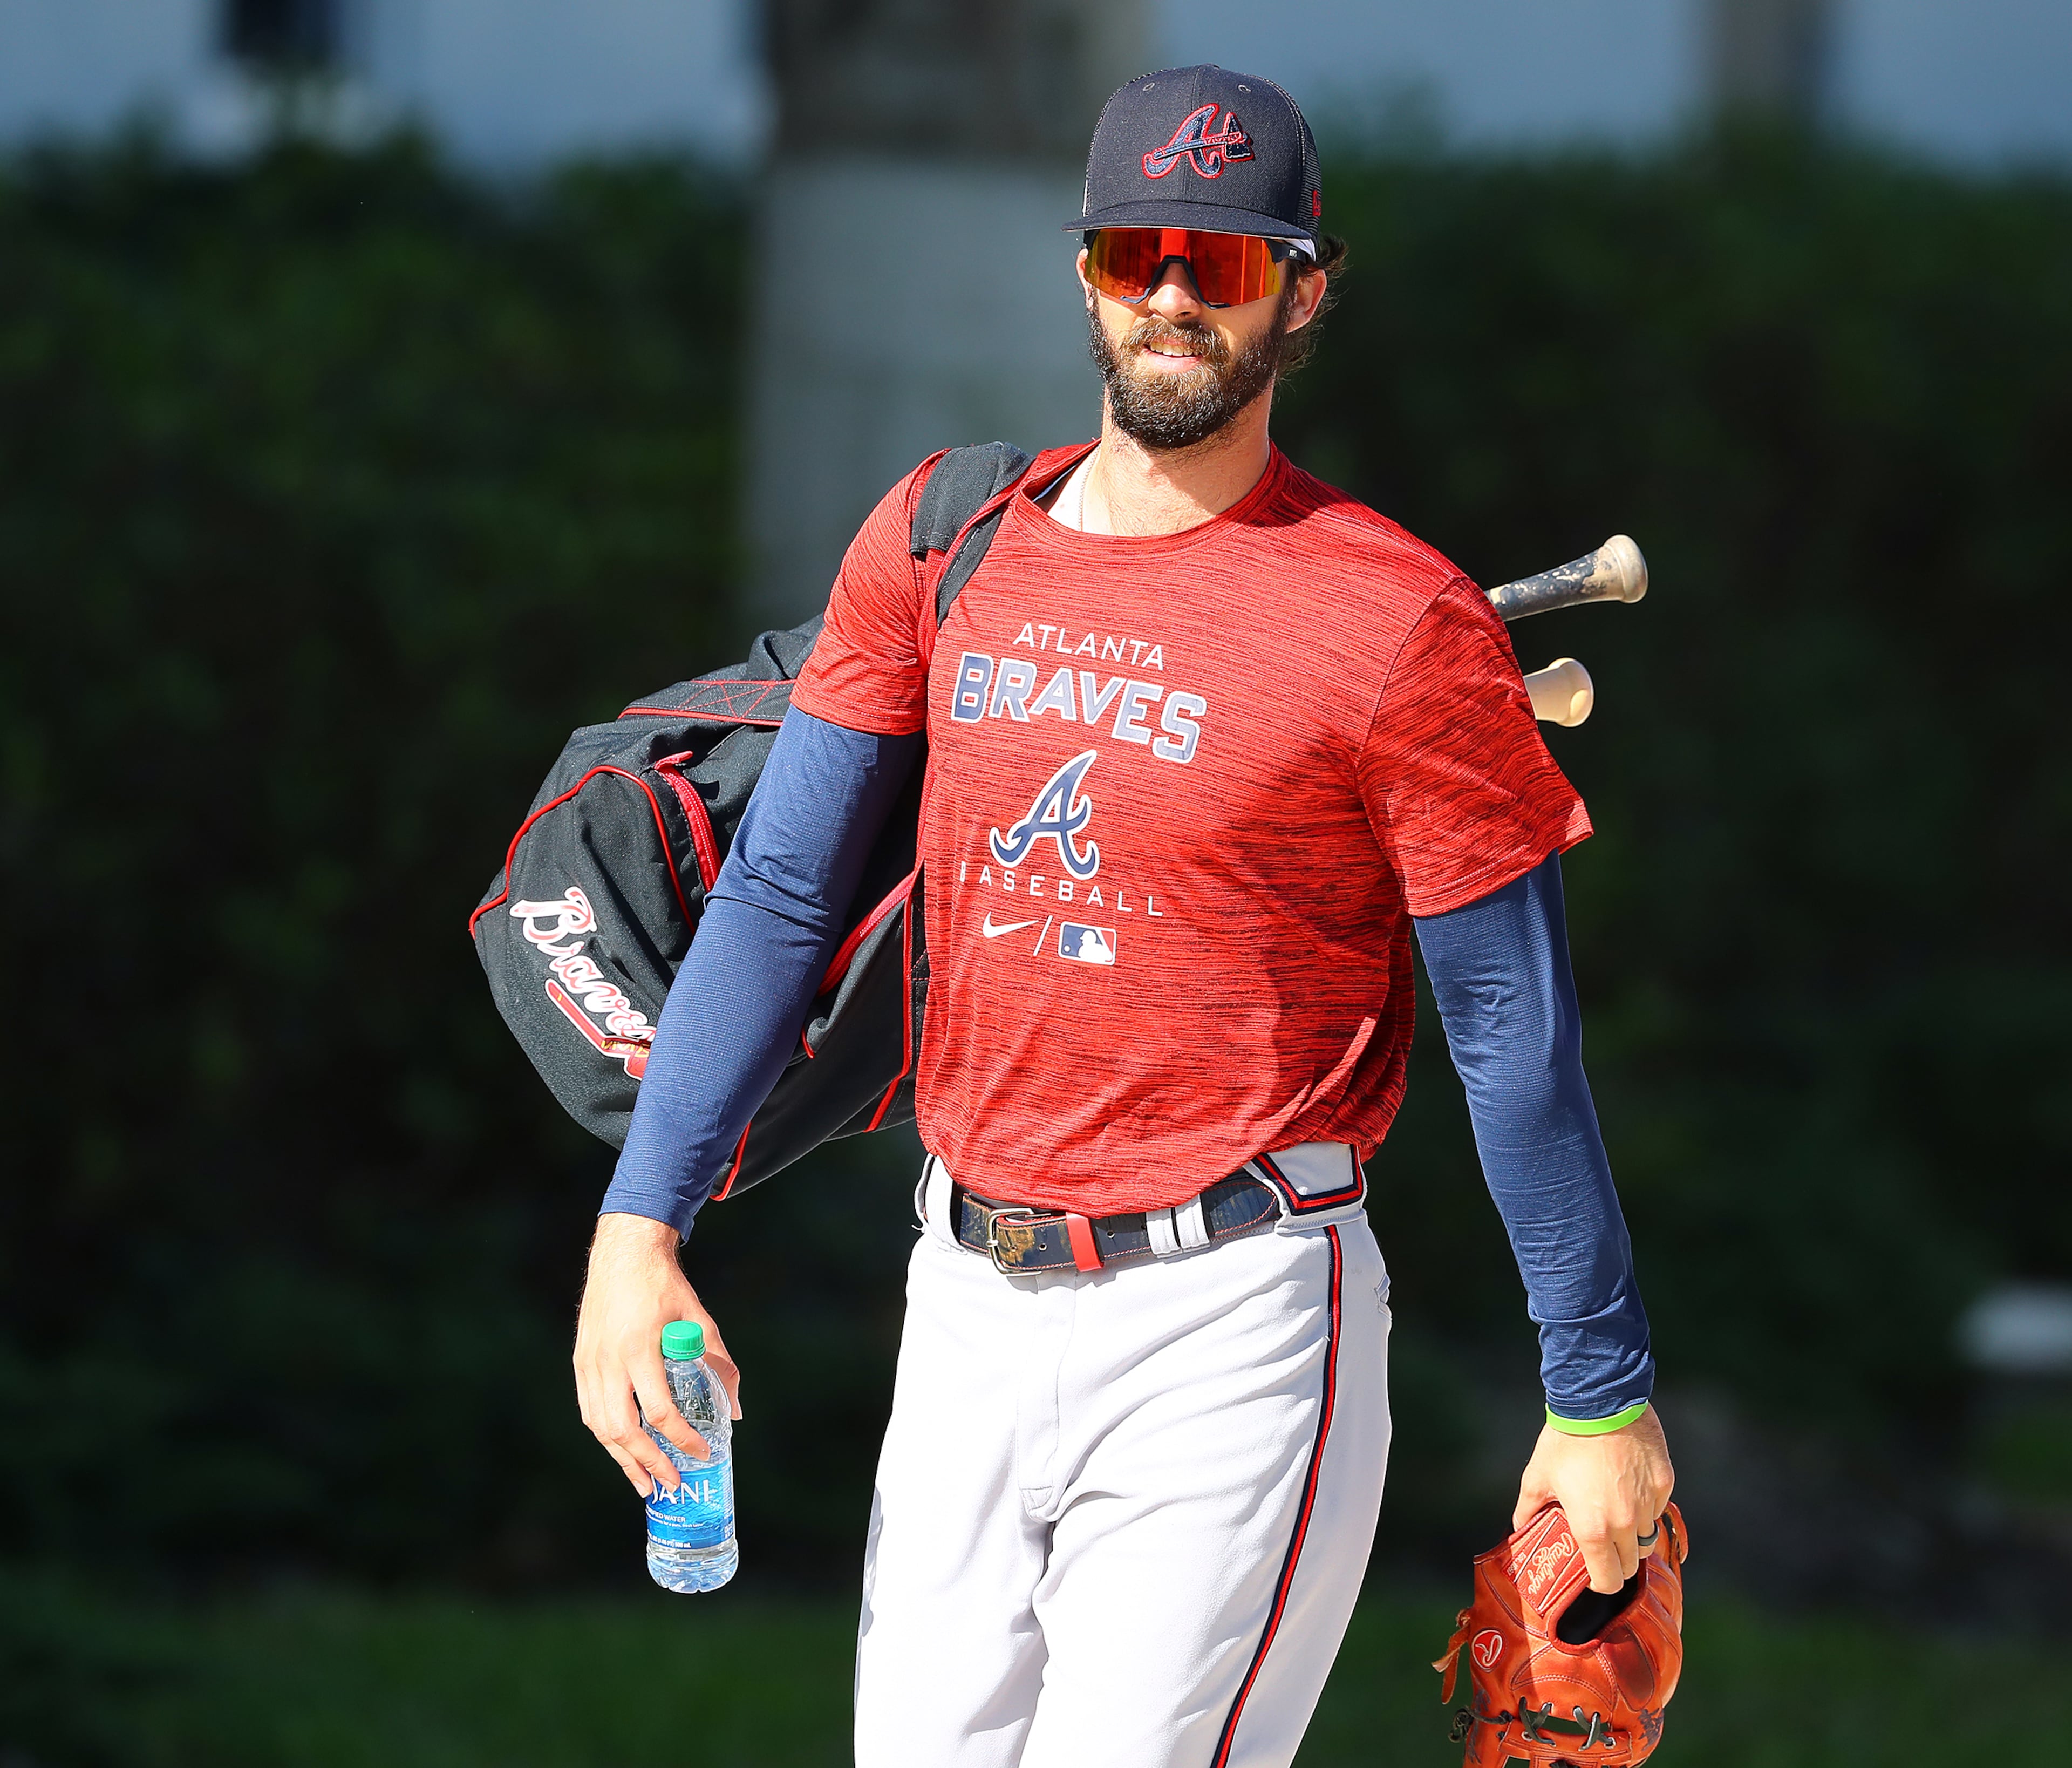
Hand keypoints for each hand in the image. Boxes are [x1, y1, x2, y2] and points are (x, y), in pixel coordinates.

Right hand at [573, 1212, 742, 1497]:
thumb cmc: (665, 1285)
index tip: (701, 1454)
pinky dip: (606, 1436)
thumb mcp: (699, 1319)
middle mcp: (608, 1360)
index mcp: (640, 1348)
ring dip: (622, 1459)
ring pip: (600, 1426)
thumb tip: (734, 1410)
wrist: (623, 1252)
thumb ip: (720, 1363)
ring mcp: (589, 1362)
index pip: (658, 1410)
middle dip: (647, 1463)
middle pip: (622, 1429)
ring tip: (644, 1483)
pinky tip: (623, 1450)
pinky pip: (589, 1410)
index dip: (680, 1439)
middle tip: (669, 1485)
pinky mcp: (581, 1361)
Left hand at [1513, 1404, 1674, 1593]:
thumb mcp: (1537, 1476)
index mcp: (1593, 1530)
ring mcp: (1648, 1503)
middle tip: (1602, 1542)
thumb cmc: (1563, 1440)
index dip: (1600, 1581)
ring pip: (1648, 1536)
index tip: (1593, 1572)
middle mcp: (1626, 1524)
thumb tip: (1519, 1527)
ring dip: (1633, 1533)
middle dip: (1617, 1560)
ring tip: (1615, 1511)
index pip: (1609, 1581)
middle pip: (1631, 1564)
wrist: (1598, 1401)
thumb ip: (1528, 1509)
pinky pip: (1658, 1506)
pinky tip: (1627, 1484)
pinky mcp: (1664, 1482)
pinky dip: (1646, 1504)